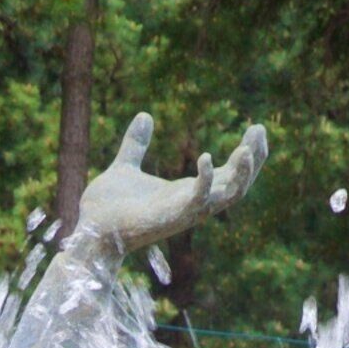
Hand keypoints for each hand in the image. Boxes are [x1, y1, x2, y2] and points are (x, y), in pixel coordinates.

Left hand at [73, 114, 267, 254]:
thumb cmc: (107, 208)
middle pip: (238, 184)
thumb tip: (144, 115)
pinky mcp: (170, 218)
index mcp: (186, 192)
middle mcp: (192, 204)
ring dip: (241, 173)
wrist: (88, 232)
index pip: (229, 174)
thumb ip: (136, 143)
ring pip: (227, 196)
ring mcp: (184, 212)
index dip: (247, 154)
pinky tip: (205, 156)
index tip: (256, 129)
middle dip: (254, 160)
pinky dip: (204, 180)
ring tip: (247, 148)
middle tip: (260, 130)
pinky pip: (197, 201)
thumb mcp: (126, 166)